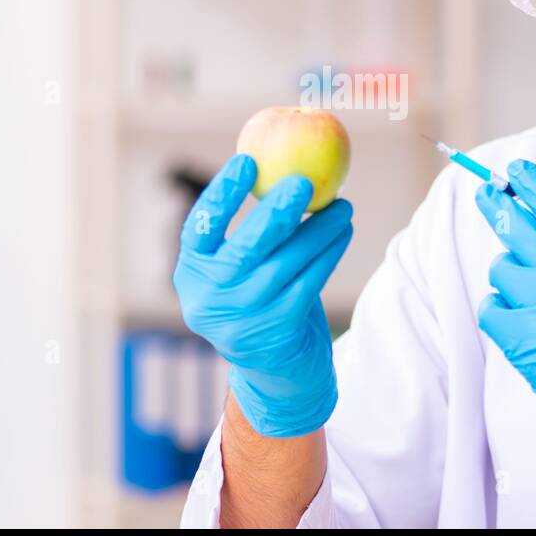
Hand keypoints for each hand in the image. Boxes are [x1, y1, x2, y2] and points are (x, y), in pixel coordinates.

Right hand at [174, 153, 353, 437]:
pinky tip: (343, 233)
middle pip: (244, 249)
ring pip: (285, 265)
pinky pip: (307, 284)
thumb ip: (249, 233)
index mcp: (192, 274)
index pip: (199, 228)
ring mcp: (241, 321)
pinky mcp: (276, 333)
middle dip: (275, 212)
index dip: (221, 193)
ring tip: (343, 206)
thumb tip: (280, 165)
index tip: (247, 161)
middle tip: (304, 182)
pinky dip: (328, 255)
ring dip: (318, 231)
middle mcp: (209, 300)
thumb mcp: (238, 272)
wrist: (277, 374)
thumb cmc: (259, 301)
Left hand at [474, 158, 535, 508]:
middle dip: (498, 209)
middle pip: (517, 230)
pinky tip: (521, 322)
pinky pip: (492, 310)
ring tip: (534, 298)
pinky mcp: (526, 346)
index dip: (532, 186)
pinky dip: (501, 312)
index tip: (514, 171)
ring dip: (511, 278)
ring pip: (502, 271)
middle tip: (486, 196)